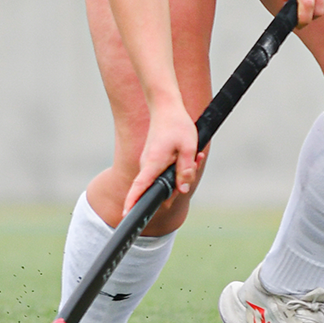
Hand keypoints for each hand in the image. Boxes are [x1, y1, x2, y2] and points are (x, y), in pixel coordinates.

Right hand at [123, 99, 200, 216]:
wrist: (166, 107)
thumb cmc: (177, 125)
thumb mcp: (188, 148)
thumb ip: (185, 171)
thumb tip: (182, 190)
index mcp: (153, 162)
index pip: (139, 187)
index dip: (133, 202)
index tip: (127, 215)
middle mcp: (147, 164)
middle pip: (159, 187)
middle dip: (179, 186)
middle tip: (196, 162)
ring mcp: (149, 162)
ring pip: (165, 178)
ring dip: (181, 174)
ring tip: (197, 155)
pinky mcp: (154, 159)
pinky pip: (165, 171)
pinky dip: (178, 167)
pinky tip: (192, 155)